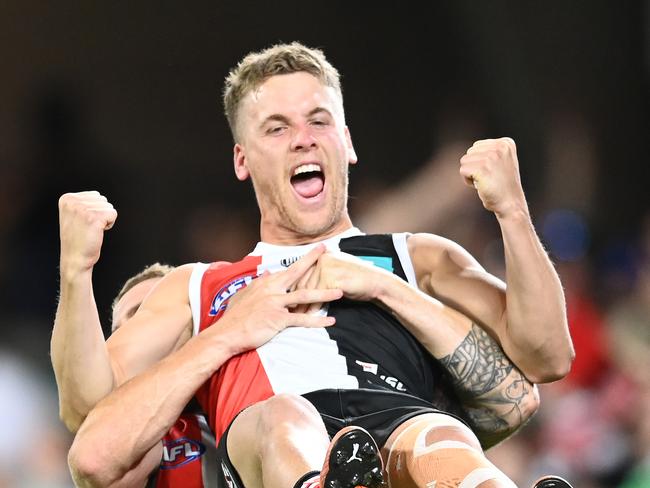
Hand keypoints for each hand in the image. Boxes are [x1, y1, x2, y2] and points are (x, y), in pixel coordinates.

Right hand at [58, 191, 116, 278]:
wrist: (75, 258)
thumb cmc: (77, 239)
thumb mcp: (73, 215)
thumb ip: (83, 202)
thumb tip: (98, 196)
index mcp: (66, 198)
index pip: (95, 195)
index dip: (94, 210)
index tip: (82, 222)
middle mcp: (73, 201)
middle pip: (103, 200)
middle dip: (100, 214)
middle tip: (87, 228)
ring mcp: (83, 209)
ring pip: (108, 207)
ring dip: (104, 220)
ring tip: (91, 230)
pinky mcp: (94, 218)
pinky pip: (113, 214)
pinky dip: (110, 224)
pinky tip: (98, 232)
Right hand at [214, 245, 343, 354]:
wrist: (227, 333)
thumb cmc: (234, 317)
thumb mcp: (243, 295)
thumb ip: (257, 284)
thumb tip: (267, 273)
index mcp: (264, 283)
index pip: (286, 269)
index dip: (301, 260)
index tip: (314, 251)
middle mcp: (271, 289)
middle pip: (296, 272)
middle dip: (312, 260)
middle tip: (326, 250)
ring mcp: (275, 304)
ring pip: (304, 296)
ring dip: (324, 293)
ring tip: (339, 292)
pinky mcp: (278, 319)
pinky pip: (302, 319)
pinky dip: (317, 320)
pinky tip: (329, 320)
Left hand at [293, 251, 392, 312]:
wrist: (377, 283)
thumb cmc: (357, 281)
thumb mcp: (335, 274)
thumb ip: (319, 275)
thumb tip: (302, 286)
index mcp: (322, 256)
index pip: (302, 273)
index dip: (294, 288)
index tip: (288, 300)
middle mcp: (322, 259)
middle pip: (302, 281)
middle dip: (296, 298)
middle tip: (288, 311)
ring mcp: (326, 267)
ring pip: (308, 290)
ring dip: (303, 305)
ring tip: (297, 316)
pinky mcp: (331, 278)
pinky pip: (318, 296)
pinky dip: (314, 308)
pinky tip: (310, 316)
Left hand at [459, 138, 527, 217]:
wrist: (511, 204)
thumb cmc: (503, 185)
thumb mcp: (501, 162)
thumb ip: (490, 151)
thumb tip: (472, 149)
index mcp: (506, 143)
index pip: (477, 146)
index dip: (481, 161)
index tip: (494, 171)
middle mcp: (500, 147)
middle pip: (470, 152)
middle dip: (474, 166)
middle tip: (489, 178)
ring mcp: (491, 157)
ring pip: (464, 161)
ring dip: (471, 174)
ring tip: (485, 181)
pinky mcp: (482, 169)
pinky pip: (462, 170)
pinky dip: (467, 181)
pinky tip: (480, 186)